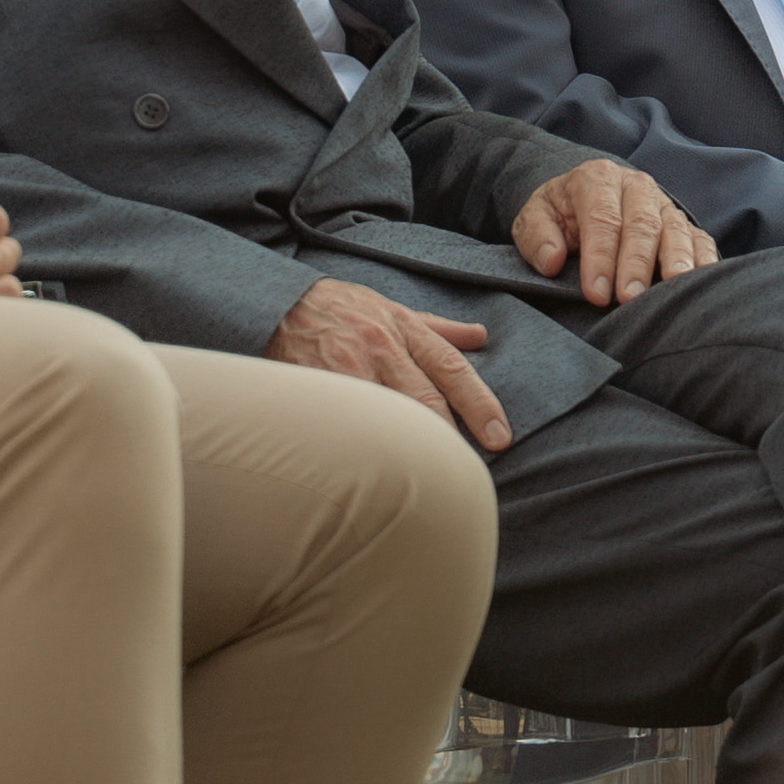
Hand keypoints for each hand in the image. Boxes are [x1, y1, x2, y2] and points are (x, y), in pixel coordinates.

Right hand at [269, 279, 513, 454]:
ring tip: (431, 482)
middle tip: (472, 468)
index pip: (452, 368)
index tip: (500, 435)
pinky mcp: (321, 388)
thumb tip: (480, 336)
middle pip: (426, 399)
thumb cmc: (343, 308)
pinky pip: (349, 422)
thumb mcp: (393, 308)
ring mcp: (350, 370)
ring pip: (389, 415)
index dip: (480, 403)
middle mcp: (382, 349)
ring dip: (411, 448)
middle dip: (452, 435)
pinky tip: (378, 472)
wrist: (282, 302)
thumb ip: (437, 327)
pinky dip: (365, 446)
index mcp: (405, 330)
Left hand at [508, 162, 711, 308]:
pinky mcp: (682, 223)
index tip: (596, 293)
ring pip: (674, 230)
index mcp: (597, 179)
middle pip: (641, 225)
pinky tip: (703, 281)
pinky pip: (698, 238)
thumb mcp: (534, 217)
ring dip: (675, 261)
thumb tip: (550, 261)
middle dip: (636, 264)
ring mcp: (663, 204)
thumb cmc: (560, 214)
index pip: (601, 218)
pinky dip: (704, 258)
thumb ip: (536, 236)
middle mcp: (635, 186)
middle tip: (630, 298)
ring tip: (674, 288)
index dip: (600, 257)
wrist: (585, 198)